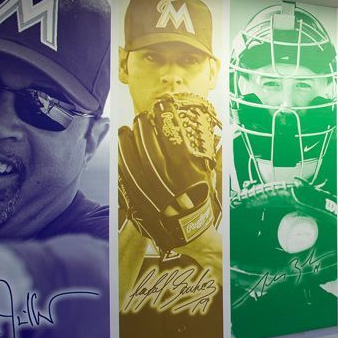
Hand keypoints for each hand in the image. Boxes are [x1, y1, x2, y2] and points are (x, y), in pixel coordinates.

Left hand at [118, 94, 220, 251]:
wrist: (188, 232)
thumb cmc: (201, 202)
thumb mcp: (211, 178)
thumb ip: (212, 156)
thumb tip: (216, 137)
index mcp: (187, 170)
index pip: (172, 134)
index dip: (165, 117)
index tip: (161, 105)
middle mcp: (167, 177)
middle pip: (149, 143)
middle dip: (143, 126)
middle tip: (141, 116)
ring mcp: (150, 188)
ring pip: (133, 157)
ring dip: (128, 140)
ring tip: (126, 129)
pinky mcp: (137, 197)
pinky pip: (125, 174)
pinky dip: (121, 159)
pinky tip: (121, 150)